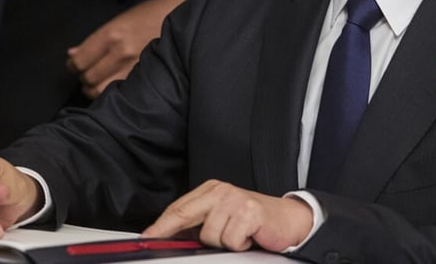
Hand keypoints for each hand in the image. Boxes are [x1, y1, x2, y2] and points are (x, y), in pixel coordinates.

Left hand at [67, 0, 184, 98]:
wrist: (182, 19)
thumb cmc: (150, 14)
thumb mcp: (119, 20)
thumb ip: (94, 39)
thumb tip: (72, 54)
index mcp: (111, 35)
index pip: (80, 60)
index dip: (72, 65)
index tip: (74, 65)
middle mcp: (120, 53)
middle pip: (88, 77)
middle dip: (83, 77)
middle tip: (86, 74)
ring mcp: (133, 68)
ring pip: (101, 90)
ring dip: (94, 89)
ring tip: (97, 84)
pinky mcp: (144, 79)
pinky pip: (120, 93)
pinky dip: (111, 93)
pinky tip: (112, 89)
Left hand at [142, 180, 311, 252]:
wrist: (289, 220)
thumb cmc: (254, 221)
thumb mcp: (223, 218)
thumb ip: (200, 223)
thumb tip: (172, 236)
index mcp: (212, 189)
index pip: (179, 207)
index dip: (161, 224)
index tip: (146, 236)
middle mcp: (221, 191)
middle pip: (184, 214)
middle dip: (167, 230)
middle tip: (153, 239)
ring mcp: (235, 200)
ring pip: (208, 235)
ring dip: (223, 244)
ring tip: (237, 236)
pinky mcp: (248, 213)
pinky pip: (230, 241)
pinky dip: (239, 245)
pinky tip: (249, 237)